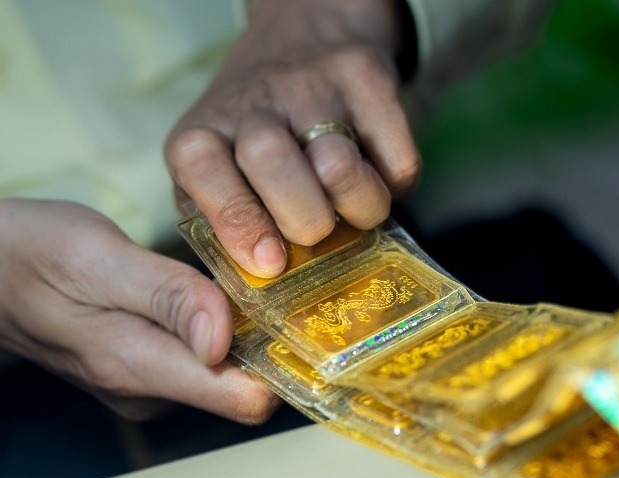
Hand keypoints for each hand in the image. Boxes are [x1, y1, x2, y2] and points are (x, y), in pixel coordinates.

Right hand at [0, 199, 279, 423]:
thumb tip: (225, 341)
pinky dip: (221, 329)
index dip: (286, 363)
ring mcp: (147, 385)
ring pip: (227, 370)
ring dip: (247, 331)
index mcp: (139, 367)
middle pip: (246, 386)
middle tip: (285, 283)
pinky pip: (205, 359)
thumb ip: (167, 297)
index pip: (246, 399)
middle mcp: (150, 391)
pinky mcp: (145, 369)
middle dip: (272, 341)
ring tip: (249, 281)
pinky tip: (216, 293)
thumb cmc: (30, 253)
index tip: (306, 316)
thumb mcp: (99, 258)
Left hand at [165, 0, 420, 278]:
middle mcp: (254, 100)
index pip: (201, 168)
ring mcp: (313, 85)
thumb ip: (228, 225)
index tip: (269, 260)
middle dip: (303, 220)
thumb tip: (260, 284)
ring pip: (340, 167)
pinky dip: (395, 187)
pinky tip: (377, 177)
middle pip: (272, 164)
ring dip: (357, 208)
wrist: (307, 34)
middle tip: (315, 232)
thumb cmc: (259, 131)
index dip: (236, 219)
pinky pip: (398, 164)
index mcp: (204, 131)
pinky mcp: (368, 78)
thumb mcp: (222, 170)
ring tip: (349, 207)